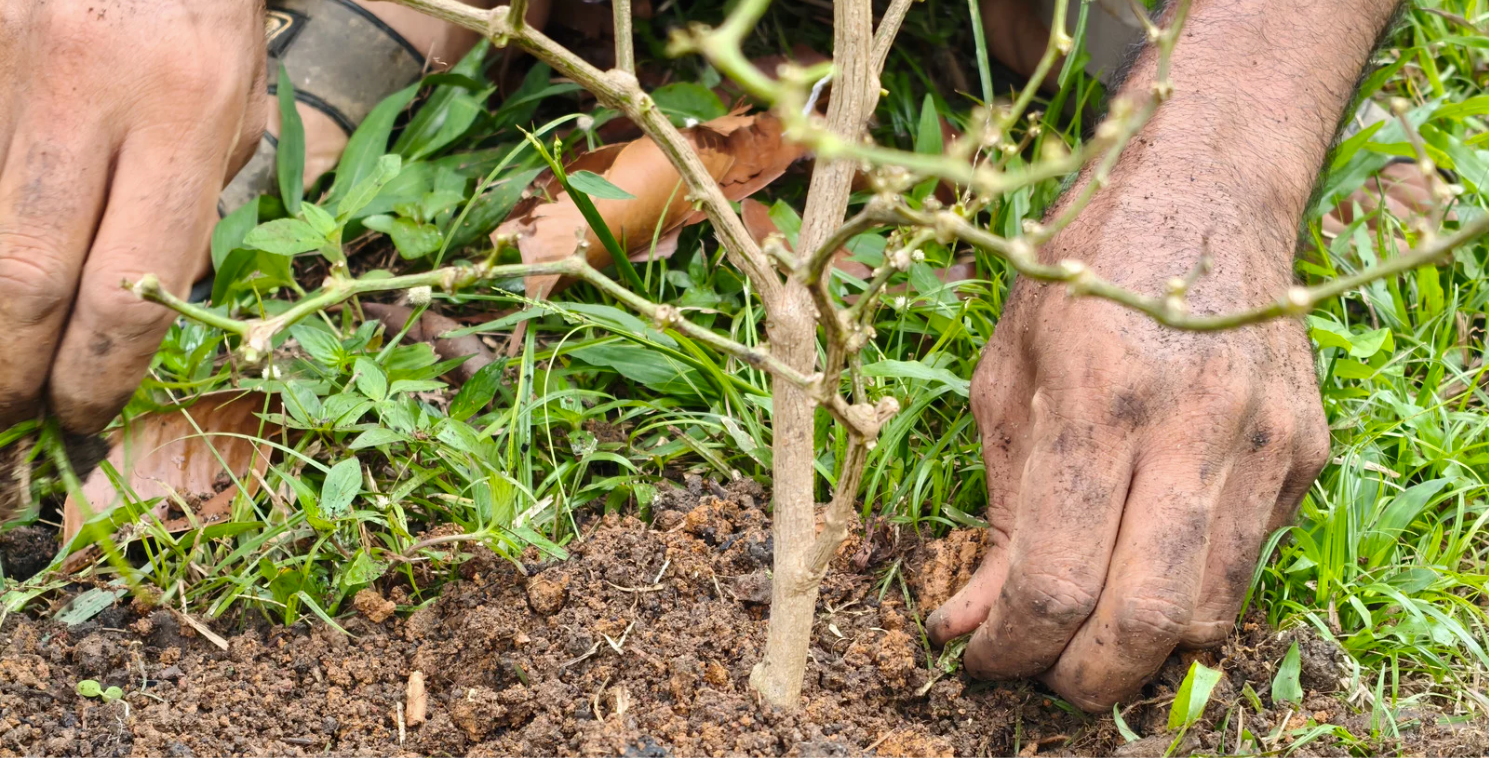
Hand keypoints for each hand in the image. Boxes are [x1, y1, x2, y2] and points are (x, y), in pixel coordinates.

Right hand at [0, 1, 264, 432]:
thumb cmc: (203, 5)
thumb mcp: (234, 94)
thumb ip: (190, 192)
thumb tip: (142, 297)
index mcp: (186, 105)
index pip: (131, 283)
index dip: (99, 372)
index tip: (85, 414)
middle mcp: (88, 88)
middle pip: (21, 275)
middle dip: (11, 368)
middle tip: (13, 414)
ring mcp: (8, 64)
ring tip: (1, 362)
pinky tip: (1, 278)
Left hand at [926, 207, 1330, 709]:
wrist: (1206, 185)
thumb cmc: (1079, 271)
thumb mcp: (1005, 380)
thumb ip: (998, 512)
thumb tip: (971, 622)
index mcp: (1099, 399)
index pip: (1058, 580)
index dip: (1012, 647)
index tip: (980, 658)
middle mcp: (1195, 427)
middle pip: (1146, 621)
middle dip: (1083, 677)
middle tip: (1039, 671)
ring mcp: (1264, 441)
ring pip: (1209, 611)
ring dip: (1140, 649)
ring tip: (1085, 631)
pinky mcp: (1304, 450)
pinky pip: (1244, 563)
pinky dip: (1188, 593)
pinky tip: (1142, 562)